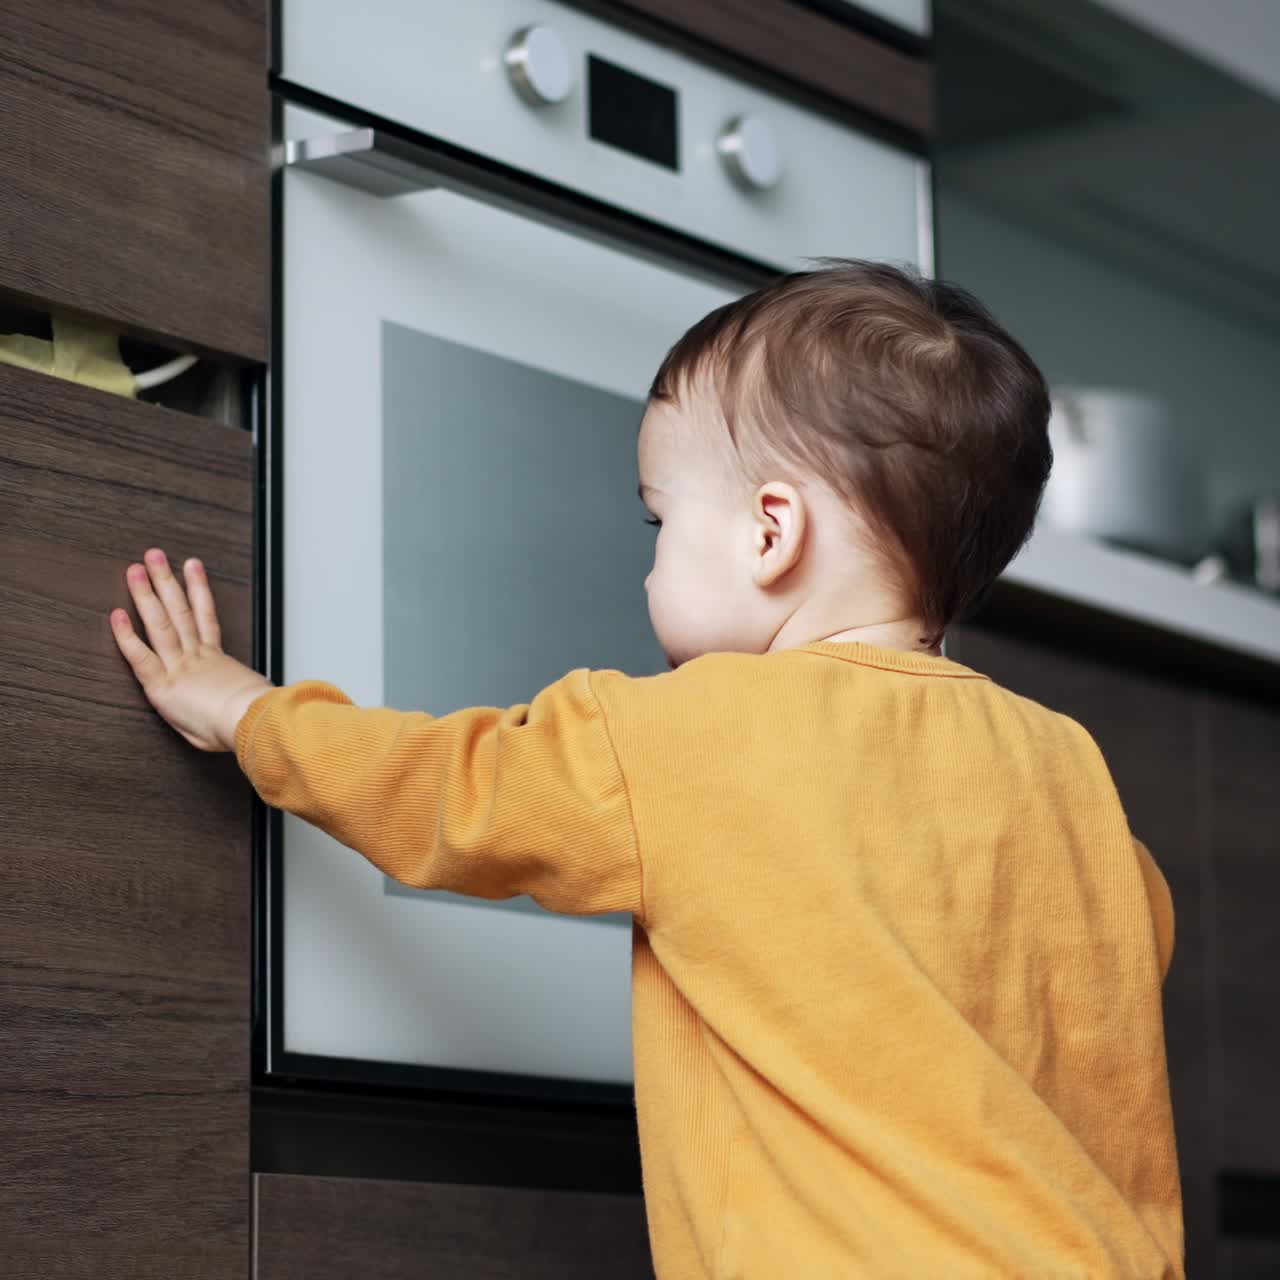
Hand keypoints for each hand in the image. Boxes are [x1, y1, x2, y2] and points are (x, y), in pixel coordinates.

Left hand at [110, 548, 273, 752]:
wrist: (248, 722)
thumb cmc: (250, 721)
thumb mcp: (250, 701)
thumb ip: (240, 691)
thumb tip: (249, 690)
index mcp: (217, 662)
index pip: (205, 619)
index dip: (198, 590)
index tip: (191, 568)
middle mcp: (197, 658)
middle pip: (179, 611)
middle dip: (167, 581)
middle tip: (155, 557)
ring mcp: (179, 667)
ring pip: (161, 624)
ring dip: (147, 595)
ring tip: (136, 570)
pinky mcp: (163, 685)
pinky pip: (140, 657)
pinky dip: (127, 636)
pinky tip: (117, 615)